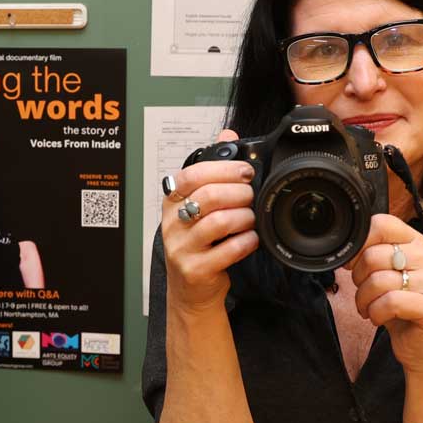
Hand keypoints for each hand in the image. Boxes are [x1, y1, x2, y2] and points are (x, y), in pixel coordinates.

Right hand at [161, 129, 259, 311]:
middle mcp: (172, 224)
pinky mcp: (195, 270)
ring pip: (218, 222)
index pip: (192, 175)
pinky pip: (227, 250)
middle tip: (251, 196)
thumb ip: (212, 169)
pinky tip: (250, 240)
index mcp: (172, 202)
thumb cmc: (197, 243)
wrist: (190, 289)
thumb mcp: (198, 204)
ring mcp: (181, 248)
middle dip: (238, 192)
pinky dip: (245, 242)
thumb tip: (227, 133)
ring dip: (244, 217)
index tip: (245, 171)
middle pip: (208, 196)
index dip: (223, 169)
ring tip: (250, 219)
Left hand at [346, 214, 422, 372]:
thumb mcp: (384, 276)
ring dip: (364, 300)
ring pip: (380, 280)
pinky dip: (376, 312)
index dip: (359, 245)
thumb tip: (345, 249)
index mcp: (418, 244)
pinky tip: (379, 317)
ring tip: (369, 308)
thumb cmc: (401, 310)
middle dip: (358, 279)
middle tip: (363, 294)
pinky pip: (391, 302)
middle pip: (375, 255)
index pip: (383, 224)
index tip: (352, 264)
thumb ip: (372, 256)